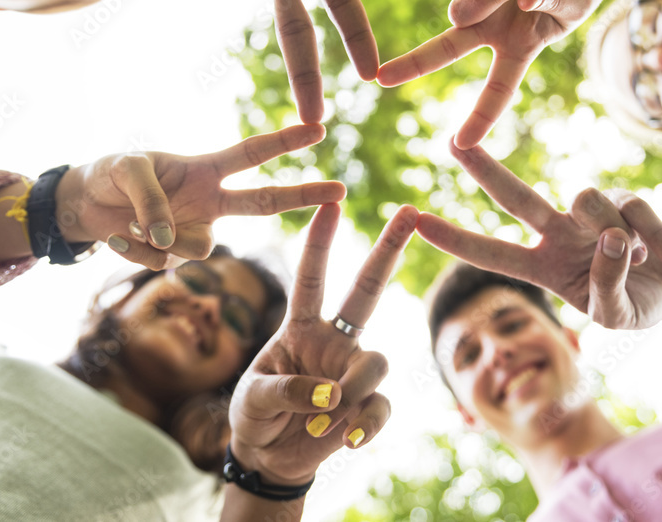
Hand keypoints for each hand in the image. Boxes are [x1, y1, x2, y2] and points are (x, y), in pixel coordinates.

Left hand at [55, 124, 345, 268]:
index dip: (283, 142)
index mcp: (204, 169)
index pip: (251, 154)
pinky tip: (120, 237)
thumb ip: (153, 201)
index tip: (317, 130)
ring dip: (159, 237)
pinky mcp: (173, 256)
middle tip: (340, 189)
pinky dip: (135, 250)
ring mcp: (194, 230)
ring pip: (198, 248)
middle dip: (302, 194)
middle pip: (264, 201)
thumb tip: (170, 242)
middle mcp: (209, 201)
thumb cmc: (110, 174)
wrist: (83, 205)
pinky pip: (163, 262)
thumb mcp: (126, 169)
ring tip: (129, 222)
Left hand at [227, 203, 417, 485]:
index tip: (330, 203)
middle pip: (366, 290)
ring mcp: (352, 371)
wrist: (267, 458)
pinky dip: (366, 424)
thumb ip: (285, 390)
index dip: (320, 241)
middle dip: (387, 249)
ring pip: (376, 361)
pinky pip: (381, 406)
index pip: (311, 278)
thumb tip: (332, 394)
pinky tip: (348, 441)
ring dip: (352, 389)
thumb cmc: (254, 415)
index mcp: (299, 326)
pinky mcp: (365, 406)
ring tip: (323, 418)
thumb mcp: (253, 397)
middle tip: (408, 212)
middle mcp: (333, 340)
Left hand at [377, 0, 635, 147]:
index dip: (480, 117)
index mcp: (516, 48)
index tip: (460, 144)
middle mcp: (491, 27)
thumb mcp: (576, 3)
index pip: (498, 90)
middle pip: (445, 49)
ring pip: (463, 7)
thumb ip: (554, 3)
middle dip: (413, 63)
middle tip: (382, 78)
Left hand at [416, 141, 661, 329]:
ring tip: (640, 263)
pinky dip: (658, 242)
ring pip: (587, 202)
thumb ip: (607, 286)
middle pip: (515, 196)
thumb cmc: (631, 302)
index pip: (491, 253)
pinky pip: (637, 215)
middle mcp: (557, 231)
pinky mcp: (628, 201)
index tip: (417, 222)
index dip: (456, 238)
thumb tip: (612, 237)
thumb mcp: (614, 316)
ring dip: (618, 239)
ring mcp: (590, 213)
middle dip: (483, 170)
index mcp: (540, 266)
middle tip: (452, 145)